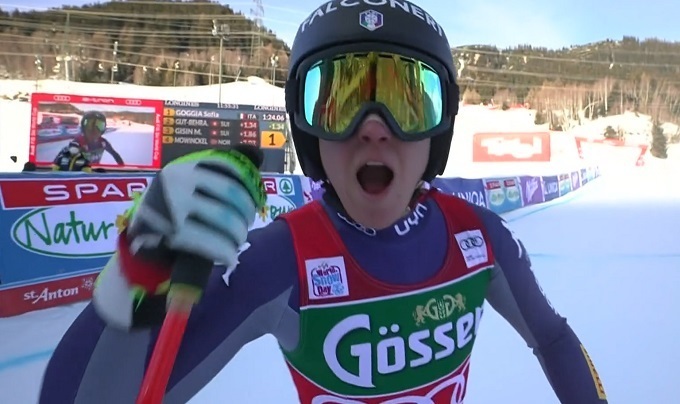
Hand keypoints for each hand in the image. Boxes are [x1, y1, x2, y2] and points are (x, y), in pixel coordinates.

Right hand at [125, 146, 265, 270]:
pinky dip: (226, 252)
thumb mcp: (181, 186)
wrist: (133, 244)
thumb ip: (211, 177)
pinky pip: (212, 242)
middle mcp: (178, 182)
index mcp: (184, 167)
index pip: (229, 167)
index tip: (258, 200)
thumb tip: (256, 157)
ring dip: (238, 235)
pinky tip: (230, 258)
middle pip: (232, 195)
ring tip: (237, 242)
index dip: (249, 184)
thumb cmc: (166, 214)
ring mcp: (174, 207)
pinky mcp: (172, 234)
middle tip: (245, 226)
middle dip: (246, 214)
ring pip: (226, 220)